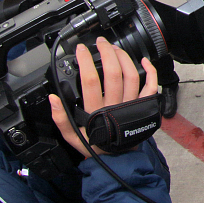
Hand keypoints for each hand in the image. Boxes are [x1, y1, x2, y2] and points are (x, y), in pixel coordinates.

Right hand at [50, 37, 157, 157]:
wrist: (116, 160)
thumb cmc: (94, 145)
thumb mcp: (71, 136)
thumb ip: (60, 117)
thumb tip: (52, 98)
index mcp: (95, 112)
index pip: (90, 80)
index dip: (86, 61)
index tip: (81, 49)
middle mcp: (114, 106)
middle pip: (113, 73)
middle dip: (106, 52)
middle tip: (100, 42)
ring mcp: (131, 105)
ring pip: (131, 76)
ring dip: (124, 57)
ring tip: (114, 48)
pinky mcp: (143, 107)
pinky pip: (151, 87)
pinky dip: (150, 72)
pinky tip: (143, 60)